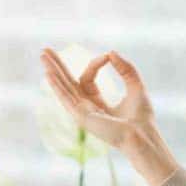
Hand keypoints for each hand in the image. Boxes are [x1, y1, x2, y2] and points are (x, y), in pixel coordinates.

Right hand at [40, 47, 156, 154]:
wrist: (143, 135)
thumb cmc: (142, 117)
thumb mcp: (135, 85)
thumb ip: (126, 69)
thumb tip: (111, 52)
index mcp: (97, 103)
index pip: (88, 78)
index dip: (95, 63)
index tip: (108, 56)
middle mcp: (86, 108)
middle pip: (67, 83)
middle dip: (57, 66)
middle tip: (45, 49)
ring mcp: (83, 113)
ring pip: (64, 88)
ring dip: (53, 71)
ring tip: (43, 55)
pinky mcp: (82, 117)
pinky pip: (66, 99)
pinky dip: (57, 86)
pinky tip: (49, 74)